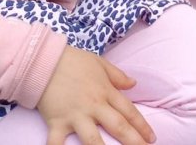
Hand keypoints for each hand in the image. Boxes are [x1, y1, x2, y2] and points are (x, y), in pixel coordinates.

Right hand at [37, 45, 154, 144]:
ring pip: (93, 139)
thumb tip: (133, 84)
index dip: (142, 126)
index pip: (129, 111)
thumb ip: (117, 76)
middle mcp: (94, 106)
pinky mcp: (57, 122)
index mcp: (106, 91)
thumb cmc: (73, 60)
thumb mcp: (100, 63)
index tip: (151, 138)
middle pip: (118, 126)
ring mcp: (76, 115)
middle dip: (133, 141)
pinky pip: (57, 143)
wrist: (44, 60)